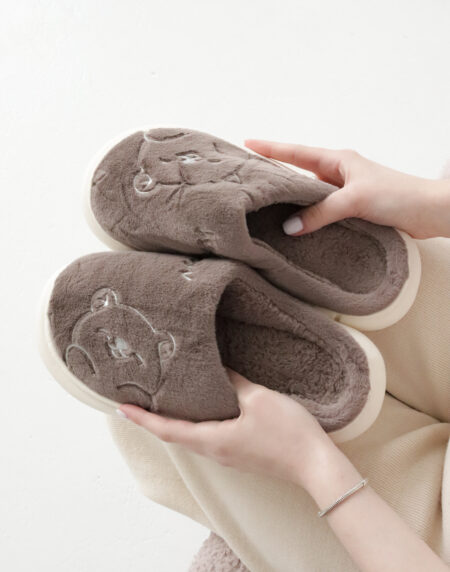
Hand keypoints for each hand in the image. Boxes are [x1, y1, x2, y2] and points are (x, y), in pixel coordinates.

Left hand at [117, 369, 335, 489]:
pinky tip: (202, 408)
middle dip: (153, 419)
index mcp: (214, 440)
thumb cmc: (287, 432)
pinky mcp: (241, 453)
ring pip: (192, 436)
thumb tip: (217, 370)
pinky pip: (209, 437)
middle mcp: (216, 451)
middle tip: (138, 400)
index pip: (168, 430)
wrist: (316, 464)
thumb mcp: (259, 399)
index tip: (121, 408)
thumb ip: (234, 383)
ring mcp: (229, 455)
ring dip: (174, 421)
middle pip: (175, 435)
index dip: (142, 419)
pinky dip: (195, 423)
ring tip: (163, 401)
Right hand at [245, 140, 449, 238]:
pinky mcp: (351, 208)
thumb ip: (321, 212)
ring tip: (265, 201)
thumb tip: (290, 227)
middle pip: (298, 171)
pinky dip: (307, 214)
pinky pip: (320, 208)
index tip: (247, 143)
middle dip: (274, 171)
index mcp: (338, 160)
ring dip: (291, 196)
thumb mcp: (354, 200)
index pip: (296, 153)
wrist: (427, 211)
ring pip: (309, 192)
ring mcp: (344, 190)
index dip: (271, 148)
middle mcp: (338, 173)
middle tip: (249, 174)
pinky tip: (297, 223)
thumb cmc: (397, 195)